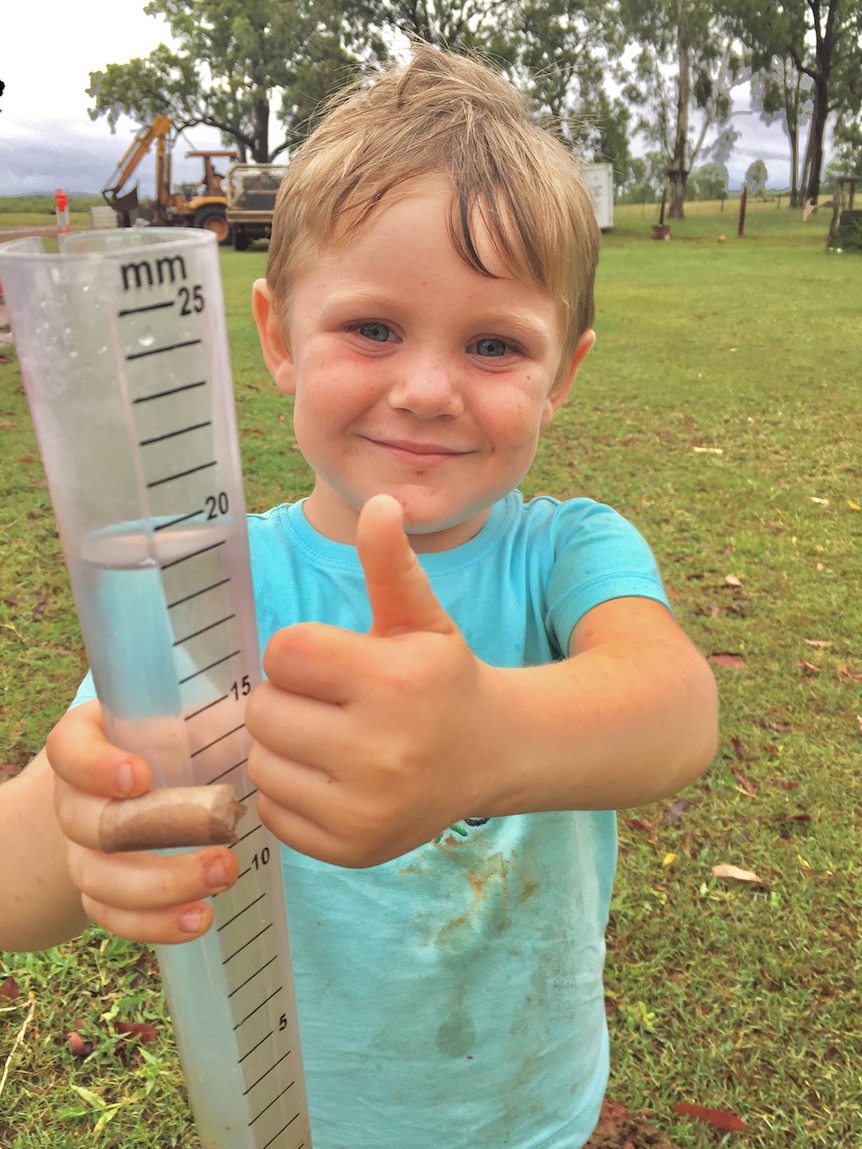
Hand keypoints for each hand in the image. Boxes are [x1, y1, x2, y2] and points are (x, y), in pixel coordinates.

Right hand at [47, 702, 239, 942]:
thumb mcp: (187, 712)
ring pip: (99, 878)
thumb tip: (263, 709)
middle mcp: (74, 797)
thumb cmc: (175, 737)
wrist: (143, 785)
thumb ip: (208, 709)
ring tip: (226, 876)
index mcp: (87, 741)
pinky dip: (155, 923)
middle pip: (87, 824)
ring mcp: (82, 850)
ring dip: (163, 886)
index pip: (69, 749)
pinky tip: (200, 919)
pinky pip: (112, 916)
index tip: (139, 776)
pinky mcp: (101, 891)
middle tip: (220, 836)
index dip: (96, 766)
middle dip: (150, 834)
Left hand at [245, 494, 505, 867]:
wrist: (491, 754)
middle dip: (286, 698)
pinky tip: (329, 777)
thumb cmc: (443, 678)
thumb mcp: (420, 618)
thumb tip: (378, 501)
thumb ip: (389, 563)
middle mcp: (380, 751)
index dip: (300, 651)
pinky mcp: (350, 848)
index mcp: (393, 682)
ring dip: (282, 746)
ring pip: (261, 762)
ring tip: (328, 738)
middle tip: (328, 702)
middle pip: (262, 712)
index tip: (332, 661)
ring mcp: (364, 809)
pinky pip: (272, 811)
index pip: (284, 653)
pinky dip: (289, 791)